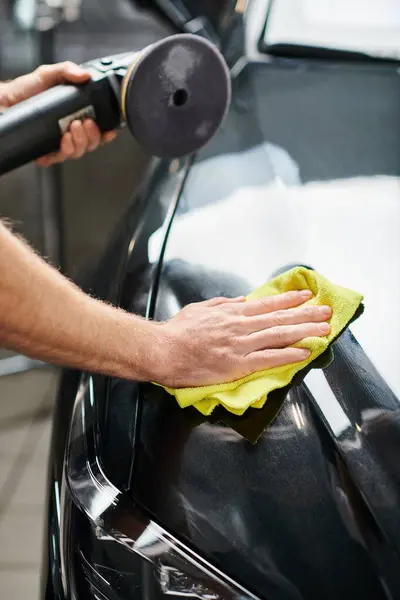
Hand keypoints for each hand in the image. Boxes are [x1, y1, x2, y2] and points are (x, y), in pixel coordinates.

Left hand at [0, 61, 115, 165]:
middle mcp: (68, 132)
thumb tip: (86, 75)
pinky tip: (62, 141)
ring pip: (77, 153)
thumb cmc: (24, 90)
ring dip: (79, 143)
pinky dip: (62, 152)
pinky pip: (57, 159)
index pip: (96, 130)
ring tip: (72, 129)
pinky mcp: (43, 152)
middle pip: (90, 144)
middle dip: (92, 137)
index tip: (109, 130)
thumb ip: (67, 70)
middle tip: (85, 123)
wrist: (3, 101)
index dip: (105, 133)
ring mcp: (56, 144)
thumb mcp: (48, 74)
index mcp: (74, 117)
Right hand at [156, 290, 331, 387]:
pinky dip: (288, 354)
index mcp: (232, 312)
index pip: (267, 304)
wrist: (164, 350)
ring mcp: (241, 345)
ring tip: (324, 329)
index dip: (289, 300)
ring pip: (279, 335)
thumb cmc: (178, 331)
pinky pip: (268, 358)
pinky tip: (304, 352)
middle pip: (279, 318)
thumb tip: (242, 300)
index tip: (306, 296)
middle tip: (326, 311)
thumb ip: (223, 304)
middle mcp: (241, 326)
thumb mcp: (200, 309)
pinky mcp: (238, 364)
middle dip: (306, 314)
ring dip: (304, 331)